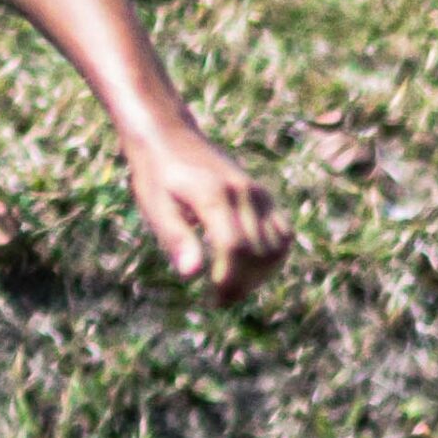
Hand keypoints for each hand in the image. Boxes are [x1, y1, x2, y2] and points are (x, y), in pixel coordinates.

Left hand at [126, 126, 292, 303]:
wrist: (169, 136)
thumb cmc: (155, 176)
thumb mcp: (154, 206)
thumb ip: (175, 238)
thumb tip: (192, 275)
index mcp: (213, 194)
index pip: (233, 247)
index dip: (227, 280)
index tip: (211, 300)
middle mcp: (243, 192)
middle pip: (257, 251)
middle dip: (242, 284)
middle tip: (218, 301)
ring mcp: (257, 193)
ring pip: (277, 246)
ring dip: (261, 276)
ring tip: (232, 288)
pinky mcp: (263, 195)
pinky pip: (282, 234)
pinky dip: (272, 258)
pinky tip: (247, 269)